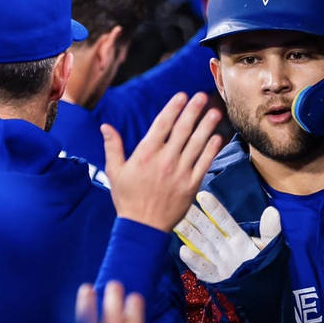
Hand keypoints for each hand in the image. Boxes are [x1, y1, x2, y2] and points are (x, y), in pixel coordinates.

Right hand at [102, 92, 223, 232]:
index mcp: (146, 154)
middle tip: (202, 97)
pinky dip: (212, 149)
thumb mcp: (114, 172)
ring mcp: (180, 172)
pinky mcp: (191, 185)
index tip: (182, 95)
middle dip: (194, 111)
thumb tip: (105, 126)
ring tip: (215, 113)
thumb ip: (113, 147)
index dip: (174, 108)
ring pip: (197, 144)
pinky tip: (217, 137)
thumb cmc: (127, 199)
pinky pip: (204, 163)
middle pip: (183, 129)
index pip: (162, 124)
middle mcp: (165, 160)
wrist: (143, 226)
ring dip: (207, 126)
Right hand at [175, 191, 280, 282]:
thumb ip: (271, 230)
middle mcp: (224, 247)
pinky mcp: (214, 277)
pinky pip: (203, 267)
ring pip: (201, 245)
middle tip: (182, 204)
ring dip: (189, 234)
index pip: (223, 220)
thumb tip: (272, 211)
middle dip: (195, 217)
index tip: (203, 195)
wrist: (262, 291)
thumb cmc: (263, 266)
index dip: (214, 208)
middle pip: (208, 230)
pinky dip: (194, 261)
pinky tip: (184, 251)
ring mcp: (218, 261)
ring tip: (177, 222)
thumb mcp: (271, 247)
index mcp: (237, 237)